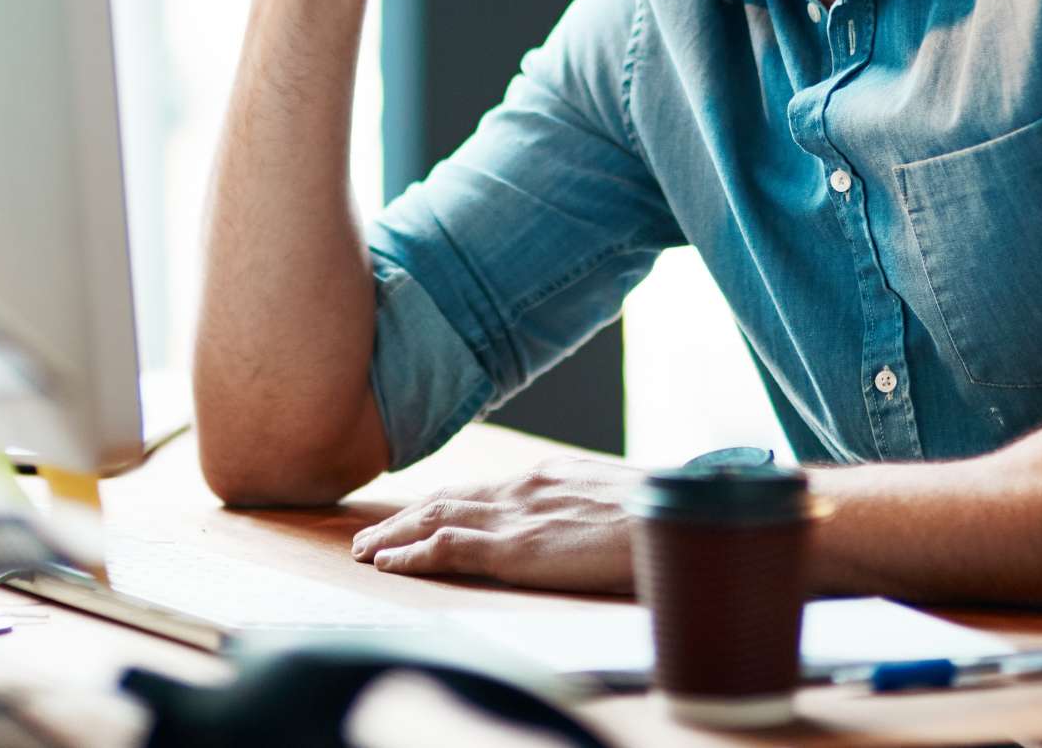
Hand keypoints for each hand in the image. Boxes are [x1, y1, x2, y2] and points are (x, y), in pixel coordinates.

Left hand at [348, 456, 642, 592]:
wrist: (677, 516)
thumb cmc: (659, 517)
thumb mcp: (613, 502)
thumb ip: (582, 508)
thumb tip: (578, 523)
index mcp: (546, 476)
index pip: (478, 489)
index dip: (439, 504)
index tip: (413, 515)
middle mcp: (522, 487)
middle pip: (447, 499)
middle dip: (403, 518)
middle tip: (368, 536)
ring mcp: (517, 515)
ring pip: (436, 518)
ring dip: (394, 535)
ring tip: (364, 551)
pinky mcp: (518, 547)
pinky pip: (449, 548)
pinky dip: (412, 554)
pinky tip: (389, 564)